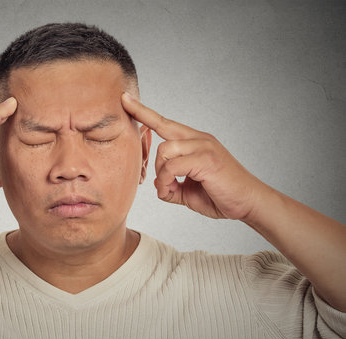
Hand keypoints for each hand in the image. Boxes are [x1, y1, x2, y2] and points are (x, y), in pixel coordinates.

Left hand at [121, 93, 265, 219]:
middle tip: (152, 164)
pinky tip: (173, 189)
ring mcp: (204, 146)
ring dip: (161, 173)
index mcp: (194, 142)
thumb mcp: (188, 192)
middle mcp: (199, 138)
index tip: (125, 99)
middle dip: (144, 126)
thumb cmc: (220, 196)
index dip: (143, 111)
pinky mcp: (207, 158)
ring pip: (165, 149)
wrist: (249, 204)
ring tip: (169, 188)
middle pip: (162, 126)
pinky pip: (173, 165)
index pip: (164, 122)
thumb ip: (171, 185)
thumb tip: (157, 184)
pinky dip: (167, 180)